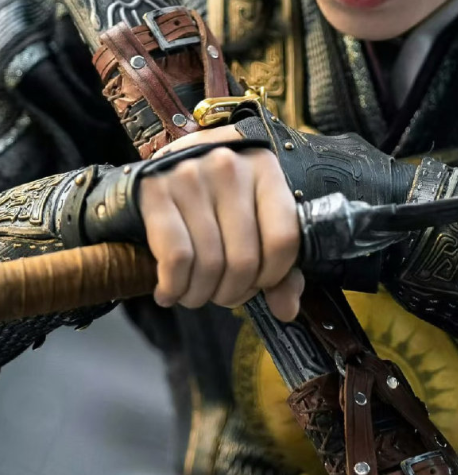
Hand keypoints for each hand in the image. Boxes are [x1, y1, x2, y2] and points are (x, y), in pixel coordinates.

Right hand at [138, 127, 302, 319]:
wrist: (163, 164)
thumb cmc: (216, 196)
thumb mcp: (254, 214)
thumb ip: (280, 262)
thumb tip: (286, 310)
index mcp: (263, 168)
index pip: (283, 239)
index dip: (272, 276)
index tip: (258, 284)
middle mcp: (228, 166)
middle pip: (244, 259)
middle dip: (232, 292)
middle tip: (221, 295)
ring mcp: (189, 176)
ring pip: (210, 263)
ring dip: (201, 295)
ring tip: (194, 295)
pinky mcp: (154, 191)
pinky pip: (176, 258)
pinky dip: (174, 287)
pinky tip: (169, 291)